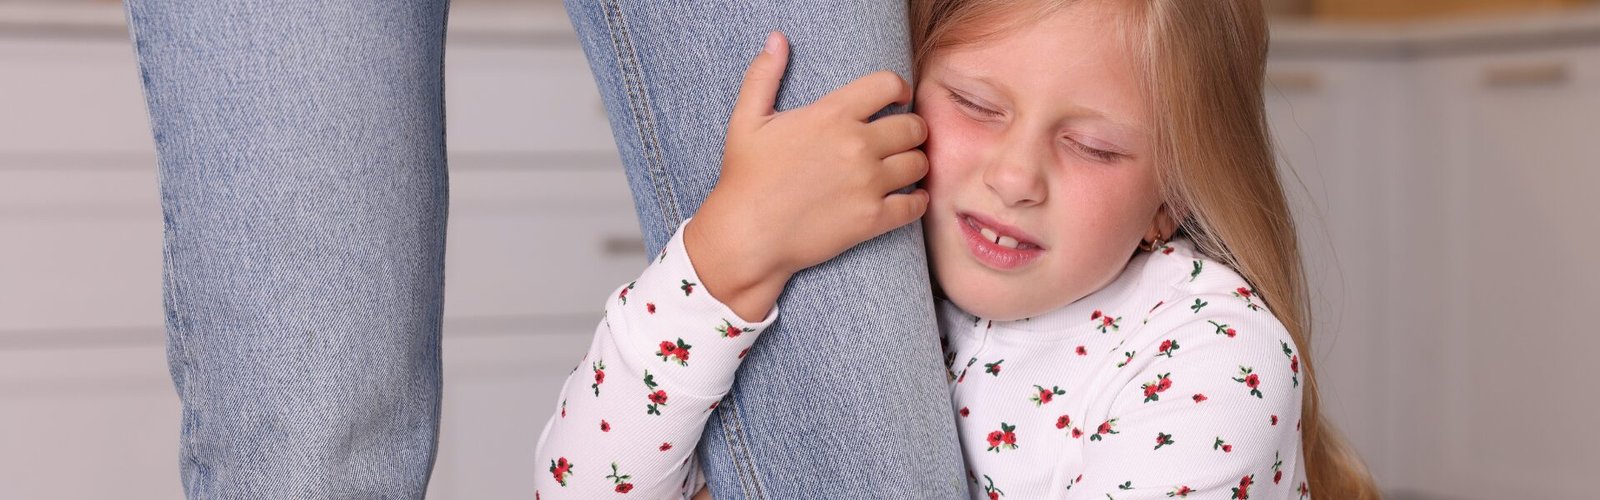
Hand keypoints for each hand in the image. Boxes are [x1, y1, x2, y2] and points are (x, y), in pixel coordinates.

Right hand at [687, 31, 929, 321]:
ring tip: (902, 169)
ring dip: (915, 164)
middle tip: (902, 139)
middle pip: (913, 126)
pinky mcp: (872, 219)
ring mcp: (868, 183)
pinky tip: (907, 200)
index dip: (900, 90)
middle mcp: (857, 145)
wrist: (746, 235)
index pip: (889, 85)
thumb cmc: (745, 177)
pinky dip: (917, 202)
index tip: (899, 100)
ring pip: (919, 163)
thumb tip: (777, 39)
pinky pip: (916, 205)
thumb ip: (765, 75)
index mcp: (832, 115)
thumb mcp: (747, 119)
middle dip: (911, 129)